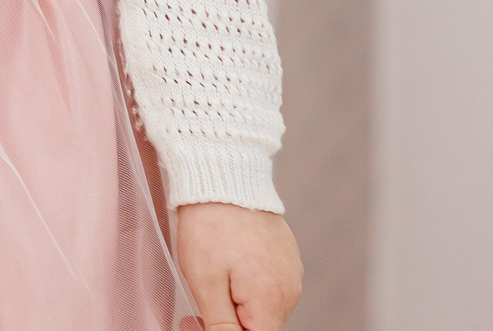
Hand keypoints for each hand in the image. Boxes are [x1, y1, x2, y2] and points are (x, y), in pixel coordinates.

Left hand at [175, 202, 300, 330]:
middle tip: (201, 299)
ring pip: (263, 306)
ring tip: (215, 271)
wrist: (223, 177)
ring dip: (239, 301)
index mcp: (273, 300)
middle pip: (261, 325)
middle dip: (231, 320)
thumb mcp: (206, 284)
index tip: (202, 320)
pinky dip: (248, 283)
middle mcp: (290, 290)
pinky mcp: (286, 256)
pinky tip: (229, 261)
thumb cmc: (210, 227)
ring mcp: (291, 271)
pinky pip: (268, 283)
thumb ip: (222, 325)